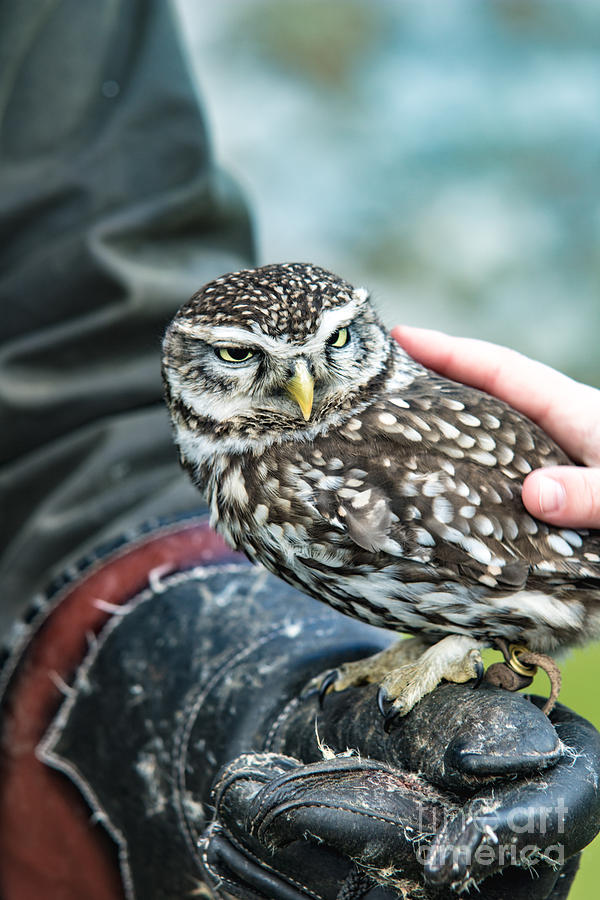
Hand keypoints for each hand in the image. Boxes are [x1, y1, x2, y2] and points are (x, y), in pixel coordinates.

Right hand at [393, 325, 599, 528]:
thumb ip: (590, 492)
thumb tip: (534, 494)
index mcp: (574, 413)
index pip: (501, 371)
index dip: (450, 351)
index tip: (402, 337)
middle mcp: (557, 434)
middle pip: (484, 398)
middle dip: (434, 385)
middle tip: (378, 385)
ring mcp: (552, 467)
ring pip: (487, 442)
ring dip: (445, 436)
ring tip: (392, 436)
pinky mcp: (553, 503)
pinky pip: (500, 484)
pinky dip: (468, 482)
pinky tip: (443, 498)